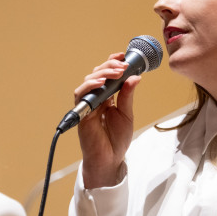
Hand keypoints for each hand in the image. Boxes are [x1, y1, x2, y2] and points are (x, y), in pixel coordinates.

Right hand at [74, 53, 139, 188]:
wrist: (110, 160)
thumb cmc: (116, 140)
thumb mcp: (127, 114)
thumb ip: (127, 96)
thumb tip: (135, 77)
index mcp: (106, 97)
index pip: (106, 74)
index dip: (112, 62)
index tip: (123, 55)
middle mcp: (95, 99)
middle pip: (96, 74)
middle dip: (109, 66)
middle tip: (123, 64)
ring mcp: (87, 106)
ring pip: (88, 82)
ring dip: (102, 73)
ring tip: (116, 71)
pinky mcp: (82, 114)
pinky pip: (81, 95)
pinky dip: (90, 87)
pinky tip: (101, 83)